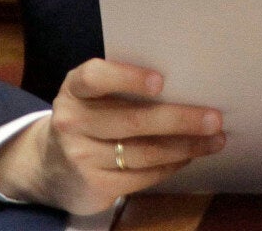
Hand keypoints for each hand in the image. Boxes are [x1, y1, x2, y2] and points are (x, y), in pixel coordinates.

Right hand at [0, 58, 225, 215]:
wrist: (48, 166)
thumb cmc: (86, 120)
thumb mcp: (91, 98)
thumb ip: (122, 90)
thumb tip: (185, 87)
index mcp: (74, 89)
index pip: (96, 77)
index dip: (127, 77)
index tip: (161, 81)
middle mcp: (72, 122)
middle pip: (132, 120)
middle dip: (179, 119)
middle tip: (213, 118)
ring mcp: (81, 156)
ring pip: (143, 152)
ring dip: (185, 147)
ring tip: (214, 140)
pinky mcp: (94, 185)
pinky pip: (142, 176)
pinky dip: (170, 166)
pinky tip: (188, 156)